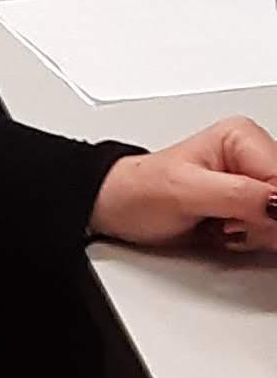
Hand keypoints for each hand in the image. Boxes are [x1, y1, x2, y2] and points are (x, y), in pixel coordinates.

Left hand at [89, 119, 276, 252]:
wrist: (115, 209)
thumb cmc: (138, 192)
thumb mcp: (187, 192)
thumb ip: (240, 196)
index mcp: (242, 137)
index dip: (275, 209)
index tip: (250, 224)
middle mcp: (253, 157)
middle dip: (264, 222)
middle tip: (228, 225)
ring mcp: (253, 184)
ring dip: (258, 234)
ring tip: (220, 226)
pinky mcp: (249, 208)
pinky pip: (272, 232)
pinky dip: (253, 241)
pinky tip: (224, 233)